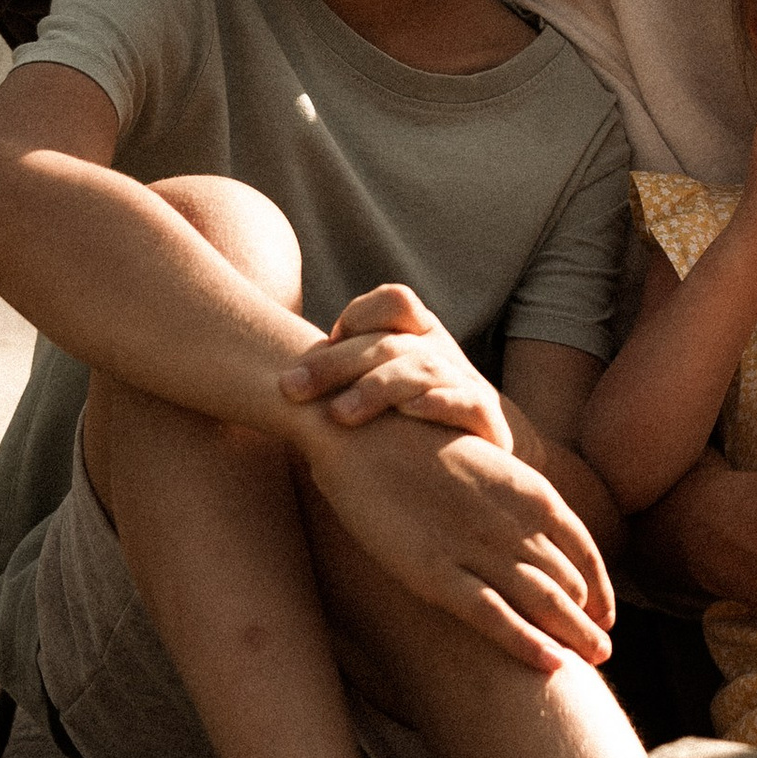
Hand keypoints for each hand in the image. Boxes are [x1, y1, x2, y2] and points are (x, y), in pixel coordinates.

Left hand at [278, 285, 511, 442]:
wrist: (482, 456)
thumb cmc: (411, 422)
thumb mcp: (383, 386)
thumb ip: (346, 373)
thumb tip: (272, 381)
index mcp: (418, 336)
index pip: (394, 301)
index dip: (358, 316)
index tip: (325, 343)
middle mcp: (441, 352)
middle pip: (388, 342)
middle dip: (335, 364)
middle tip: (291, 389)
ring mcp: (464, 383)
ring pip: (421, 370)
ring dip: (377, 388)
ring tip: (340, 414)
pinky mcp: (484, 419)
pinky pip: (465, 403)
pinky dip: (438, 403)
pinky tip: (410, 411)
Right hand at [305, 408, 615, 674]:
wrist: (365, 432)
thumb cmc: (417, 444)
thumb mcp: (479, 463)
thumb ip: (506, 496)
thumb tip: (521, 522)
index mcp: (530, 492)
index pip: (581, 548)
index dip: (598, 585)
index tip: (606, 612)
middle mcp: (515, 523)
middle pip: (568, 582)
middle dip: (588, 618)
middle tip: (604, 649)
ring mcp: (478, 549)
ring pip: (543, 602)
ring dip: (573, 634)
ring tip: (596, 660)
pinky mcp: (437, 573)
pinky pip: (494, 616)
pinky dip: (527, 643)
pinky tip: (552, 665)